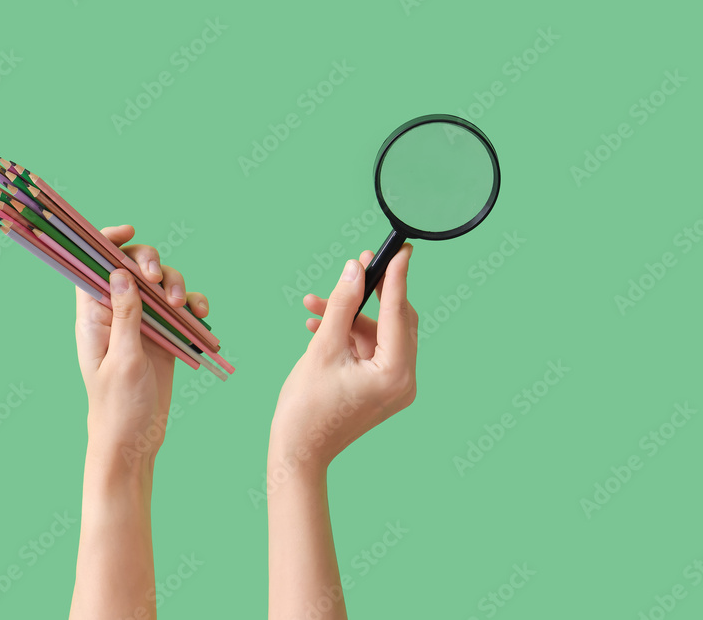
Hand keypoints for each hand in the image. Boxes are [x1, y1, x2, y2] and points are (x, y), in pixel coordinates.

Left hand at [74, 224, 208, 466]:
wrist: (135, 441)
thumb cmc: (118, 406)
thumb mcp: (123, 360)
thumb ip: (125, 315)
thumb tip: (119, 272)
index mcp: (93, 316)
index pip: (92, 265)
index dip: (106, 241)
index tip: (129, 232)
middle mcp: (116, 313)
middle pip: (132, 267)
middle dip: (151, 263)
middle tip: (159, 279)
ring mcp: (141, 323)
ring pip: (161, 285)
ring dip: (176, 286)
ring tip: (183, 307)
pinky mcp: (163, 335)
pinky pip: (180, 309)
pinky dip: (193, 306)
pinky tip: (200, 315)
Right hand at [269, 245, 418, 472]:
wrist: (297, 454)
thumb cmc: (306, 408)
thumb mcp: (322, 348)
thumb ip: (341, 305)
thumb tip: (355, 270)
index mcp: (395, 373)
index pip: (398, 312)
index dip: (396, 276)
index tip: (400, 248)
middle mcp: (404, 381)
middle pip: (395, 321)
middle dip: (368, 295)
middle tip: (354, 266)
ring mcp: (394, 387)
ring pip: (378, 334)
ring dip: (349, 317)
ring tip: (313, 307)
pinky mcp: (381, 389)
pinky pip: (371, 350)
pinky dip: (349, 336)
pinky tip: (319, 326)